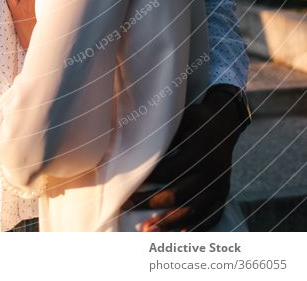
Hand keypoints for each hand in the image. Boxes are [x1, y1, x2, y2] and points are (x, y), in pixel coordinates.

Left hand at [122, 88, 244, 230]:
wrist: (225, 124)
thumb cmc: (196, 120)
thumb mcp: (182, 117)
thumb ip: (164, 131)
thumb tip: (133, 140)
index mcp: (200, 148)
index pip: (169, 170)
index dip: (147, 180)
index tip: (127, 185)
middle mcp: (212, 170)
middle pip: (178, 193)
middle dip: (150, 203)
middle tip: (127, 206)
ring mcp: (220, 185)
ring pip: (192, 210)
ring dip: (168, 222)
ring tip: (145, 229)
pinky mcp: (224, 195)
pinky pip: (211, 217)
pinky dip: (194, 228)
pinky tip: (175, 235)